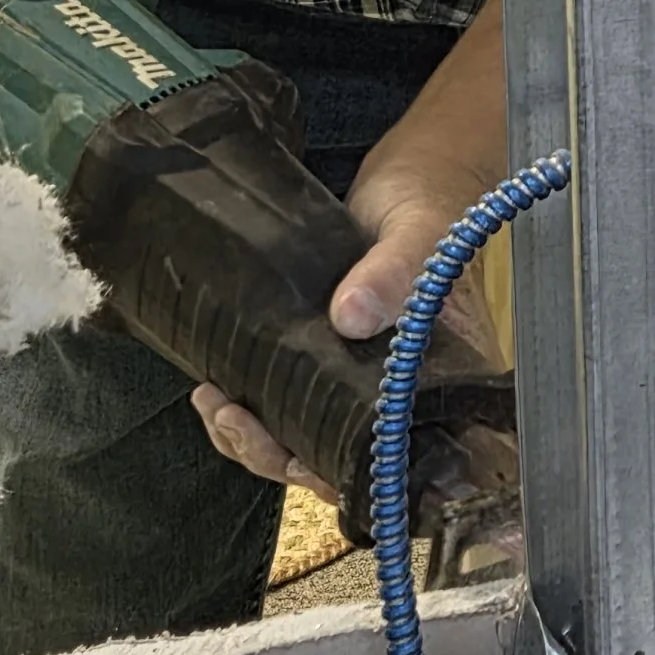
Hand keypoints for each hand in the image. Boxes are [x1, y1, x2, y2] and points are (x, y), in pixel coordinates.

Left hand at [189, 129, 500, 492]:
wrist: (409, 176)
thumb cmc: (434, 204)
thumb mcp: (422, 232)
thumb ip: (396, 272)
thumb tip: (351, 317)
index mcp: (439, 386)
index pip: (402, 461)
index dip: (353, 478)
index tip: (303, 463)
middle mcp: (397, 397)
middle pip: (341, 464)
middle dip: (281, 457)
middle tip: (238, 422)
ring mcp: (355, 383)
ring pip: (304, 443)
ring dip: (254, 440)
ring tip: (215, 405)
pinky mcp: (317, 363)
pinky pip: (283, 408)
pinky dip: (247, 412)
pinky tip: (215, 391)